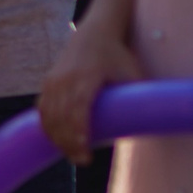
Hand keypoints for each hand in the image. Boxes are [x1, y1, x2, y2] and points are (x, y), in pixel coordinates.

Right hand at [38, 32, 140, 165]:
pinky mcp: (47, 83)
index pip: (78, 109)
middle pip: (61, 117)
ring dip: (58, 138)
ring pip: (49, 116)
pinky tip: (58, 140)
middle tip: (82, 160)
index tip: (85, 150)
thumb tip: (150, 125)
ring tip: (72, 153)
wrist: (95, 33)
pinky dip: (48, 127)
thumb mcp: (132, 73)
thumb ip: (138, 97)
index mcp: (87, 76)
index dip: (79, 132)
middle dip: (69, 142)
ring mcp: (53, 81)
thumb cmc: (117, 56)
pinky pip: (43, 110)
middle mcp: (66, 79)